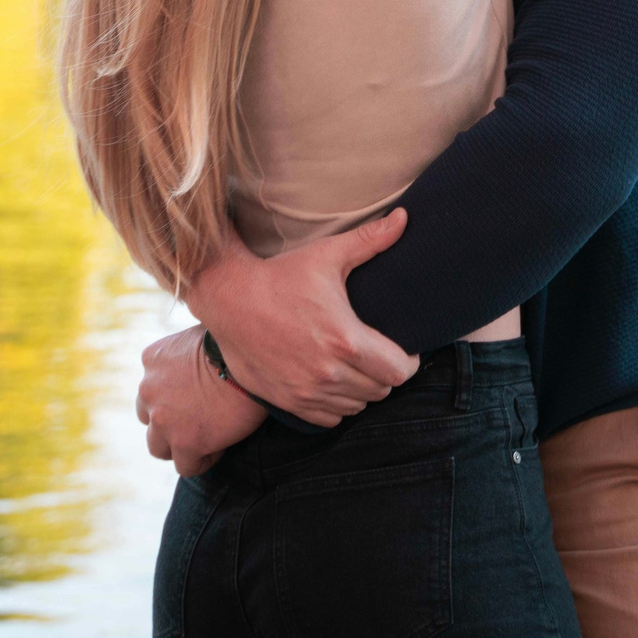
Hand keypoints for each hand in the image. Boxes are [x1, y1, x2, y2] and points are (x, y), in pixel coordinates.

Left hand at [137, 327, 265, 475]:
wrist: (252, 358)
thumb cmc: (237, 343)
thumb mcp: (199, 337)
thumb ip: (186, 355)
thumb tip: (198, 366)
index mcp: (152, 359)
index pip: (151, 389)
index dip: (173, 398)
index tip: (198, 399)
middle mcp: (149, 389)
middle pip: (148, 419)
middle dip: (169, 423)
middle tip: (198, 422)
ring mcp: (163, 419)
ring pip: (159, 448)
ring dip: (180, 447)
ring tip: (208, 440)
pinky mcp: (185, 442)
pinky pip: (186, 466)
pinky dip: (202, 461)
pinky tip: (221, 447)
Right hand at [182, 213, 419, 427]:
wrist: (229, 299)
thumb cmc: (280, 275)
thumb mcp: (327, 255)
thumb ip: (370, 240)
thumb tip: (404, 219)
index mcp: (345, 340)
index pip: (400, 371)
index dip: (408, 361)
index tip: (404, 349)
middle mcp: (328, 373)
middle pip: (381, 390)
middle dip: (385, 373)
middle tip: (379, 353)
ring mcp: (307, 392)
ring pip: (357, 406)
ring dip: (362, 389)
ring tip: (356, 365)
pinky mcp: (288, 402)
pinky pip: (330, 418)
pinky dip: (337, 404)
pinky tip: (333, 381)